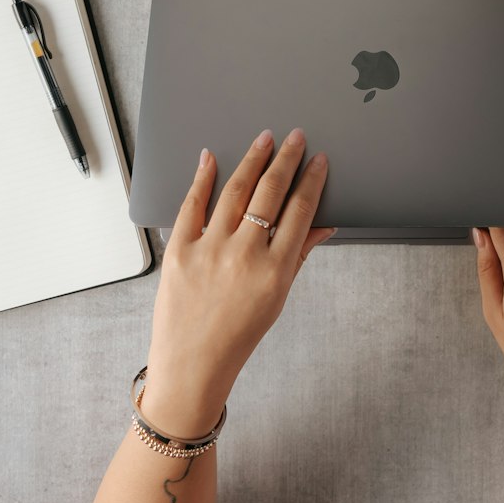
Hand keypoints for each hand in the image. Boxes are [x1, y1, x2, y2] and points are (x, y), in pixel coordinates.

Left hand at [140, 128, 334, 436]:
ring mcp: (210, 250)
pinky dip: (202, 177)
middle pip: (271, 192)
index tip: (318, 160)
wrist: (192, 365)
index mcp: (275, 269)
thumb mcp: (279, 298)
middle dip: (287, 158)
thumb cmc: (238, 335)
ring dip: (253, 159)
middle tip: (296, 138)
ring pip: (236, 189)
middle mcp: (244, 255)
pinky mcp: (180, 250)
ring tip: (264, 139)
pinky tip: (211, 157)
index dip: (312, 180)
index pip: (301, 209)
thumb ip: (299, 255)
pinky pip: (192, 204)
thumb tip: (323, 224)